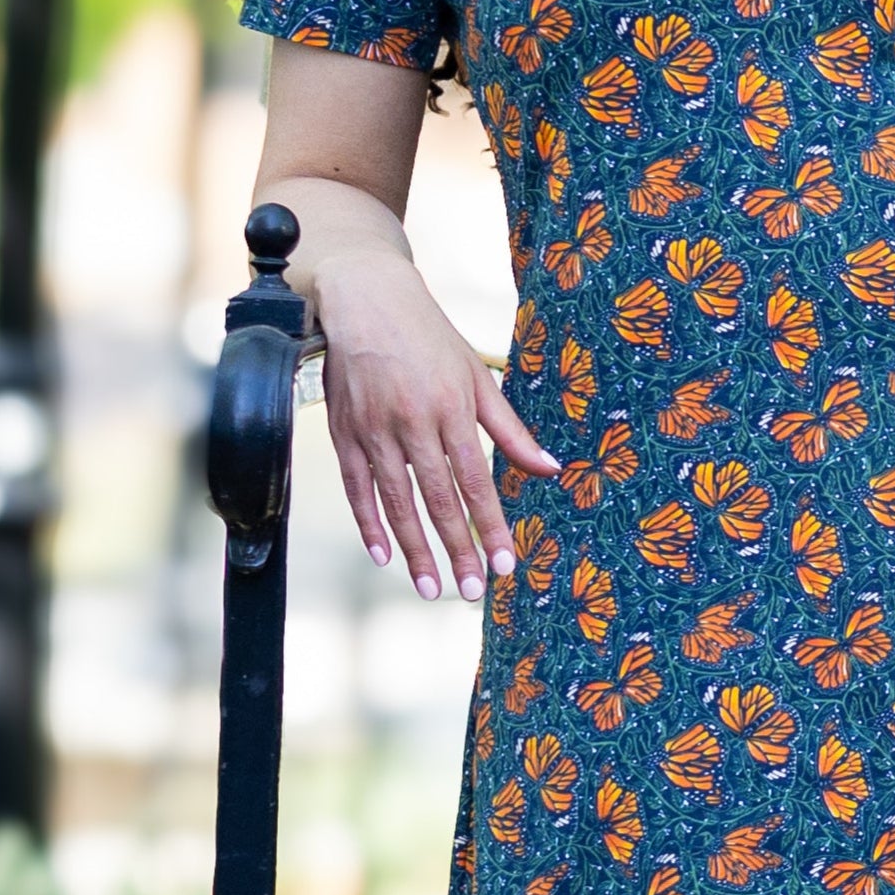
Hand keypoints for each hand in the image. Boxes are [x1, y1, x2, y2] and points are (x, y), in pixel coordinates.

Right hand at [316, 252, 559, 600]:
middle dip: (457, 550)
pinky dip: (369, 524)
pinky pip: (357, 488)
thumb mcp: (477, 377)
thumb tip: (549, 469)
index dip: (489, 526)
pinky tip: (383, 555)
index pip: (475, 481)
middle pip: (438, 499)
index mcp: (451, 409)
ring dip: (415, 550)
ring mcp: (374, 430)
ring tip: (432, 588)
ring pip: (397, 502)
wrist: (366, 301)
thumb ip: (510, 430)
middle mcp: (412, 423)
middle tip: (470, 593)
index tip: (503, 566)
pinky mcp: (344, 433)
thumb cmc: (430, 339)